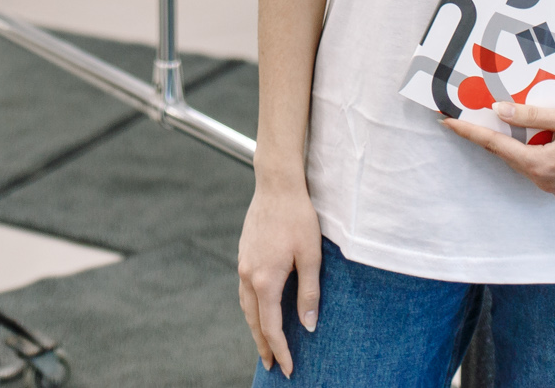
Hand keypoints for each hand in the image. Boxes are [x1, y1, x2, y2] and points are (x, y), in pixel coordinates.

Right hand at [236, 181, 321, 375]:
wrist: (277, 186)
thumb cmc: (298, 218)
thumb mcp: (311, 257)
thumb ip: (309, 294)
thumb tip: (309, 325)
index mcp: (265, 280)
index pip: (271, 327)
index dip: (280, 349)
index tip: (287, 368)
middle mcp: (249, 275)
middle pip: (253, 321)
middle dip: (263, 345)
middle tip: (271, 365)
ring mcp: (243, 264)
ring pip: (246, 306)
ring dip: (255, 327)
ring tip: (264, 343)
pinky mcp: (244, 255)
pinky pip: (244, 290)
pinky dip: (252, 307)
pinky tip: (260, 309)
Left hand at [444, 101, 554, 206]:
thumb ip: (532, 116)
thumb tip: (499, 112)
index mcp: (542, 164)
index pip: (496, 146)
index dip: (470, 133)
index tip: (447, 123)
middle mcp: (546, 183)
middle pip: (512, 157)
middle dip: (498, 138)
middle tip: (481, 117)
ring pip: (531, 165)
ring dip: (526, 148)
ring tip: (531, 127)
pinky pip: (548, 174)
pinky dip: (545, 158)